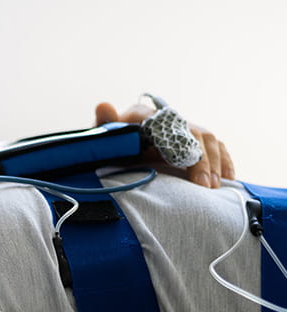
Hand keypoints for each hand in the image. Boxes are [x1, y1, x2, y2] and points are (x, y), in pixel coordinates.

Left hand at [95, 102, 234, 188]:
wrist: (116, 147)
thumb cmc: (110, 145)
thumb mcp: (104, 138)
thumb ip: (104, 124)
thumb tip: (103, 105)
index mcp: (145, 116)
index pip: (167, 126)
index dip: (178, 144)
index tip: (183, 164)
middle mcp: (168, 120)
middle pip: (193, 134)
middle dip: (200, 160)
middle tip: (203, 185)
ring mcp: (183, 129)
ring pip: (208, 140)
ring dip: (214, 163)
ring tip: (213, 186)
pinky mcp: (194, 141)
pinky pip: (216, 147)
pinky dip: (224, 161)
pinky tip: (228, 178)